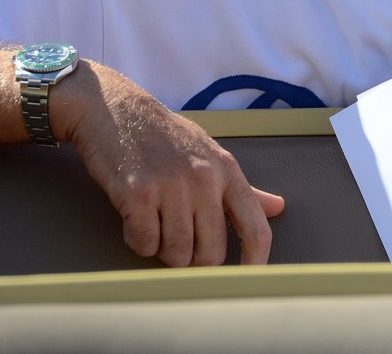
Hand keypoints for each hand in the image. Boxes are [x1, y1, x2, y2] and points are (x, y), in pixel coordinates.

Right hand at [54, 63, 284, 265]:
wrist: (114, 108)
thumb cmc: (164, 135)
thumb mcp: (209, 153)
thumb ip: (243, 187)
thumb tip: (277, 207)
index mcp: (227, 170)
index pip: (255, 228)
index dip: (255, 263)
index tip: (247, 282)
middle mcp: (204, 179)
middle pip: (211, 253)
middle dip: (194, 259)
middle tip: (178, 240)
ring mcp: (171, 186)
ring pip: (177, 254)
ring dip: (163, 250)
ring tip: (154, 223)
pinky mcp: (137, 193)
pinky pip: (144, 244)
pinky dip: (137, 241)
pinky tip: (133, 219)